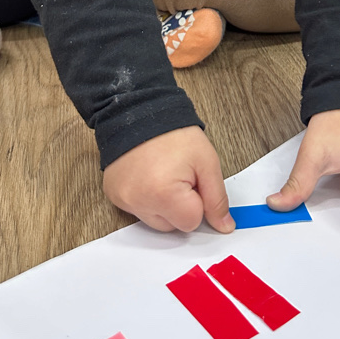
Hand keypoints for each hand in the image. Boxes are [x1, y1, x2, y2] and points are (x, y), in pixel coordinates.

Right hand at [102, 126, 235, 234]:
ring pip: (155, 220)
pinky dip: (146, 198)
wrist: (141, 112)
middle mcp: (139, 202)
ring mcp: (123, 200)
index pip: (192, 222)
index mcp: (164, 195)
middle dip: (180, 205)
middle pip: (172, 226)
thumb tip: (225, 226)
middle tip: (178, 176)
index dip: (197, 202)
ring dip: (163, 204)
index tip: (192, 180)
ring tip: (162, 175)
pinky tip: (149, 176)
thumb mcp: (207, 162)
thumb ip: (217, 198)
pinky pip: (138, 210)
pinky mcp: (114, 196)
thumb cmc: (175, 134)